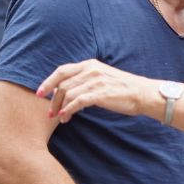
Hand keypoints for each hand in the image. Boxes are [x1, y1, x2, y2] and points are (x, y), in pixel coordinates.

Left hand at [36, 59, 150, 122]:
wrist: (143, 93)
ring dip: (60, 108)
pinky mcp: (100, 94)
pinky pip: (77, 102)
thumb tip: (68, 90)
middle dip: (52, 99)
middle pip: (62, 84)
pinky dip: (68, 110)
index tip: (40, 93)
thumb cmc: (124, 88)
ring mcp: (95, 82)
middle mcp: (91, 71)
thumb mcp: (103, 76)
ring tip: (60, 118)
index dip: (48, 82)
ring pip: (67, 94)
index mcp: (90, 65)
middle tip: (49, 112)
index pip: (62, 71)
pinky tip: (66, 117)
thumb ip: (87, 79)